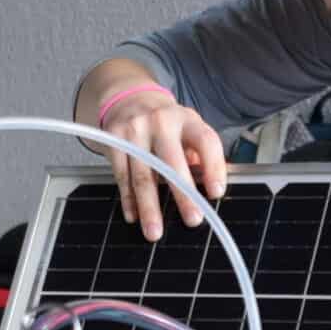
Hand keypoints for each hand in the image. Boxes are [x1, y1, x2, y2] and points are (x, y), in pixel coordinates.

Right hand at [100, 90, 227, 240]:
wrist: (130, 97)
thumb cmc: (167, 123)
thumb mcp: (189, 129)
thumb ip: (202, 156)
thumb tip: (214, 189)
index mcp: (187, 120)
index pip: (206, 142)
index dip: (213, 167)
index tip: (216, 193)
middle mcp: (162, 122)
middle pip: (173, 162)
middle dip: (183, 195)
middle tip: (192, 220)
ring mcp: (135, 129)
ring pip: (144, 174)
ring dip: (149, 207)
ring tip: (154, 232)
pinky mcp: (114, 139)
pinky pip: (121, 175)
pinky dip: (128, 199)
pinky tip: (134, 216)